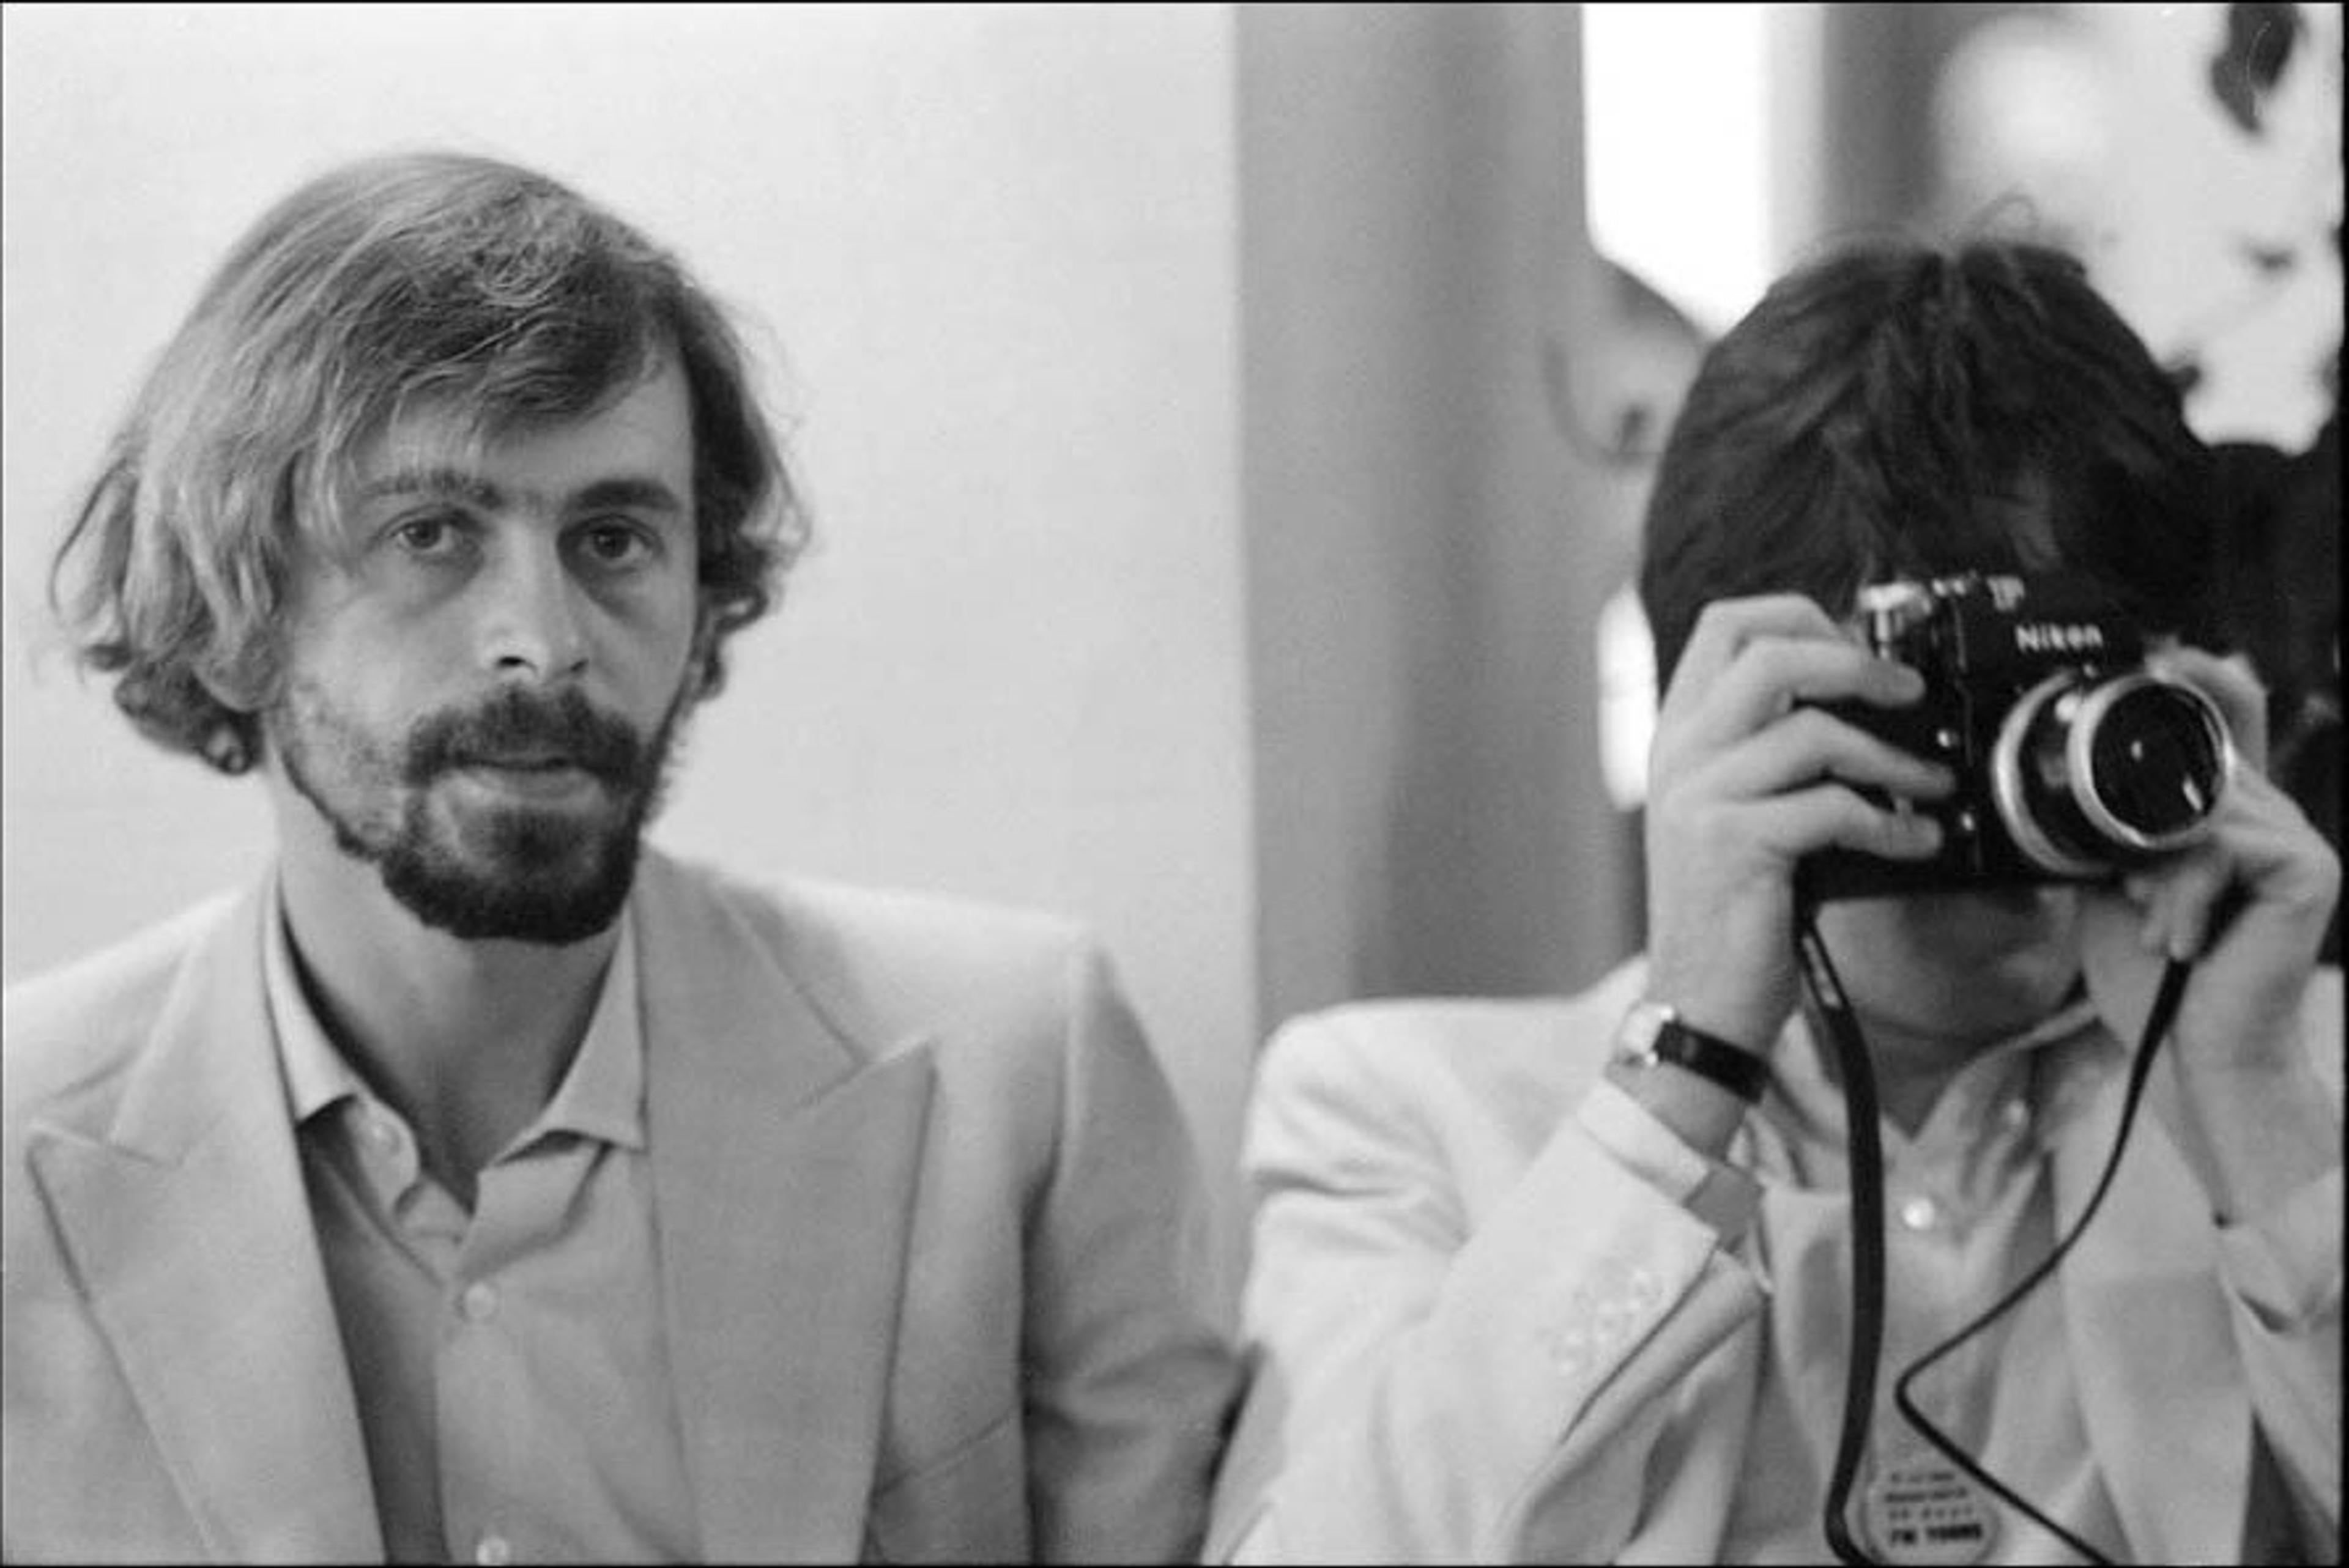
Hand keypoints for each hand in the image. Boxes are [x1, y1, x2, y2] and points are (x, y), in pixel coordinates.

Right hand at [1642, 595, 1958, 1055]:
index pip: (1726, 626)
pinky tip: (1916, 840)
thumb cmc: (1731, 911)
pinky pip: (1832, 806)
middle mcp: (1681, 754)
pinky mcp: (1733, 843)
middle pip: (1770, 653)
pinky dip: (1891, 822)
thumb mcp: (1736, 812)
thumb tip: (1863, 703)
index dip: (1800, 616)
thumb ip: (1771, 752)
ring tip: (1932, 784)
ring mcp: (1701, 796)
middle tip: (1908, 691)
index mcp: (1678, 734)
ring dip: (1893, 755)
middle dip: (1857, 662)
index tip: (1855, 647)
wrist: (1697, 1001)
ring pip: (1813, 729)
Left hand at [2078, 647, 2340, 1071]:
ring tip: (2149, 919)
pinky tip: (2177, 935)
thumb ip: (2112, 822)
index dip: (2199, 673)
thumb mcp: (2113, 879)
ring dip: (2154, 870)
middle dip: (2141, 827)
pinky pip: (2222, 843)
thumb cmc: (2152, 974)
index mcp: (2230, 813)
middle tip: (2128, 891)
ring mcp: (2299, 838)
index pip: (2230, 714)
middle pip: (2201, 760)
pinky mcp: (2310, 867)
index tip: (2155, 652)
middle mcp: (2273, 815)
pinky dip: (2181, 890)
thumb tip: (2076, 773)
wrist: (2188, 1051)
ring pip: (2200, 807)